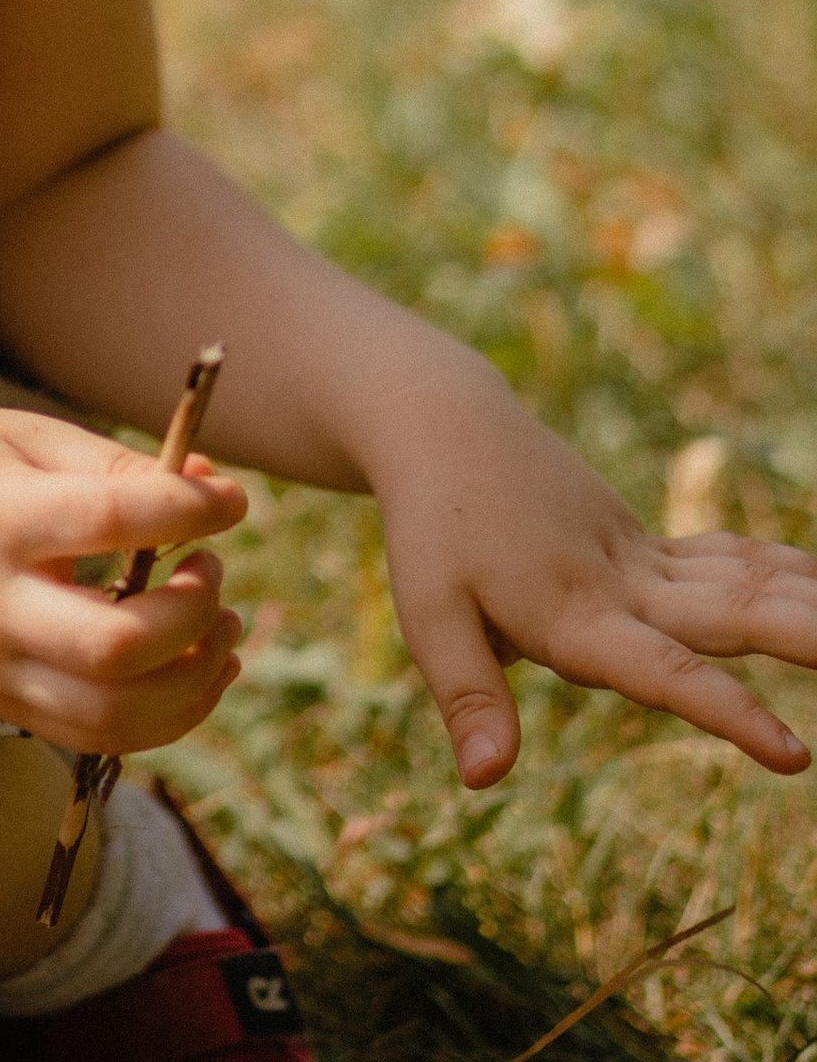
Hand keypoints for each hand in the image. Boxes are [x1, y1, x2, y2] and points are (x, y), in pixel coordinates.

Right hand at [0, 404, 245, 756]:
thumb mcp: (23, 437)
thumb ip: (114, 466)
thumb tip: (213, 489)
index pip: (107, 523)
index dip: (186, 513)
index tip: (230, 502)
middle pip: (114, 646)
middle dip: (193, 615)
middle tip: (211, 571)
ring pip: (113, 716)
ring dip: (194, 682)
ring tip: (224, 631)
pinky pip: (94, 738)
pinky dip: (164, 718)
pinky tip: (195, 672)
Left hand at [371, 372, 816, 785]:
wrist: (447, 425)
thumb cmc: (431, 526)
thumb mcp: (427, 613)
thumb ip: (467, 697)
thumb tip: (484, 781)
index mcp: (576, 614)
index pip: (663, 674)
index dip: (728, 716)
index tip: (795, 756)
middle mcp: (624, 586)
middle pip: (734, 617)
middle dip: (811, 640)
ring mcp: (643, 560)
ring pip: (746, 581)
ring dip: (812, 602)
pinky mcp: (649, 546)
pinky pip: (729, 561)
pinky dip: (786, 573)